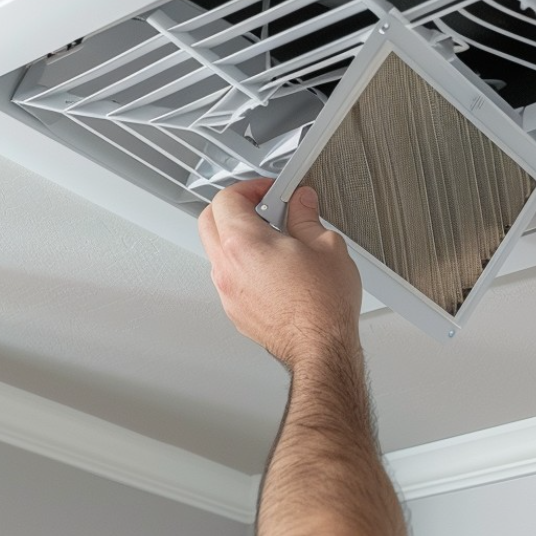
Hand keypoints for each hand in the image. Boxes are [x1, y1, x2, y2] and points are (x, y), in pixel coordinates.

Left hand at [198, 178, 362, 366]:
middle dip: (233, 207)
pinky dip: (242, 264)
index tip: (269, 190)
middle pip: (209, 220)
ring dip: (236, 237)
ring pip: (216, 250)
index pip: (227, 198)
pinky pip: (229, 276)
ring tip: (271, 237)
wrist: (320, 348)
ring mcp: (228, 291)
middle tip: (262, 206)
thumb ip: (307, 217)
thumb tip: (302, 203)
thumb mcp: (326, 245)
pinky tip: (272, 267)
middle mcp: (228, 266)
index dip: (249, 187)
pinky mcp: (235, 310)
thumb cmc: (323, 305)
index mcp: (244, 243)